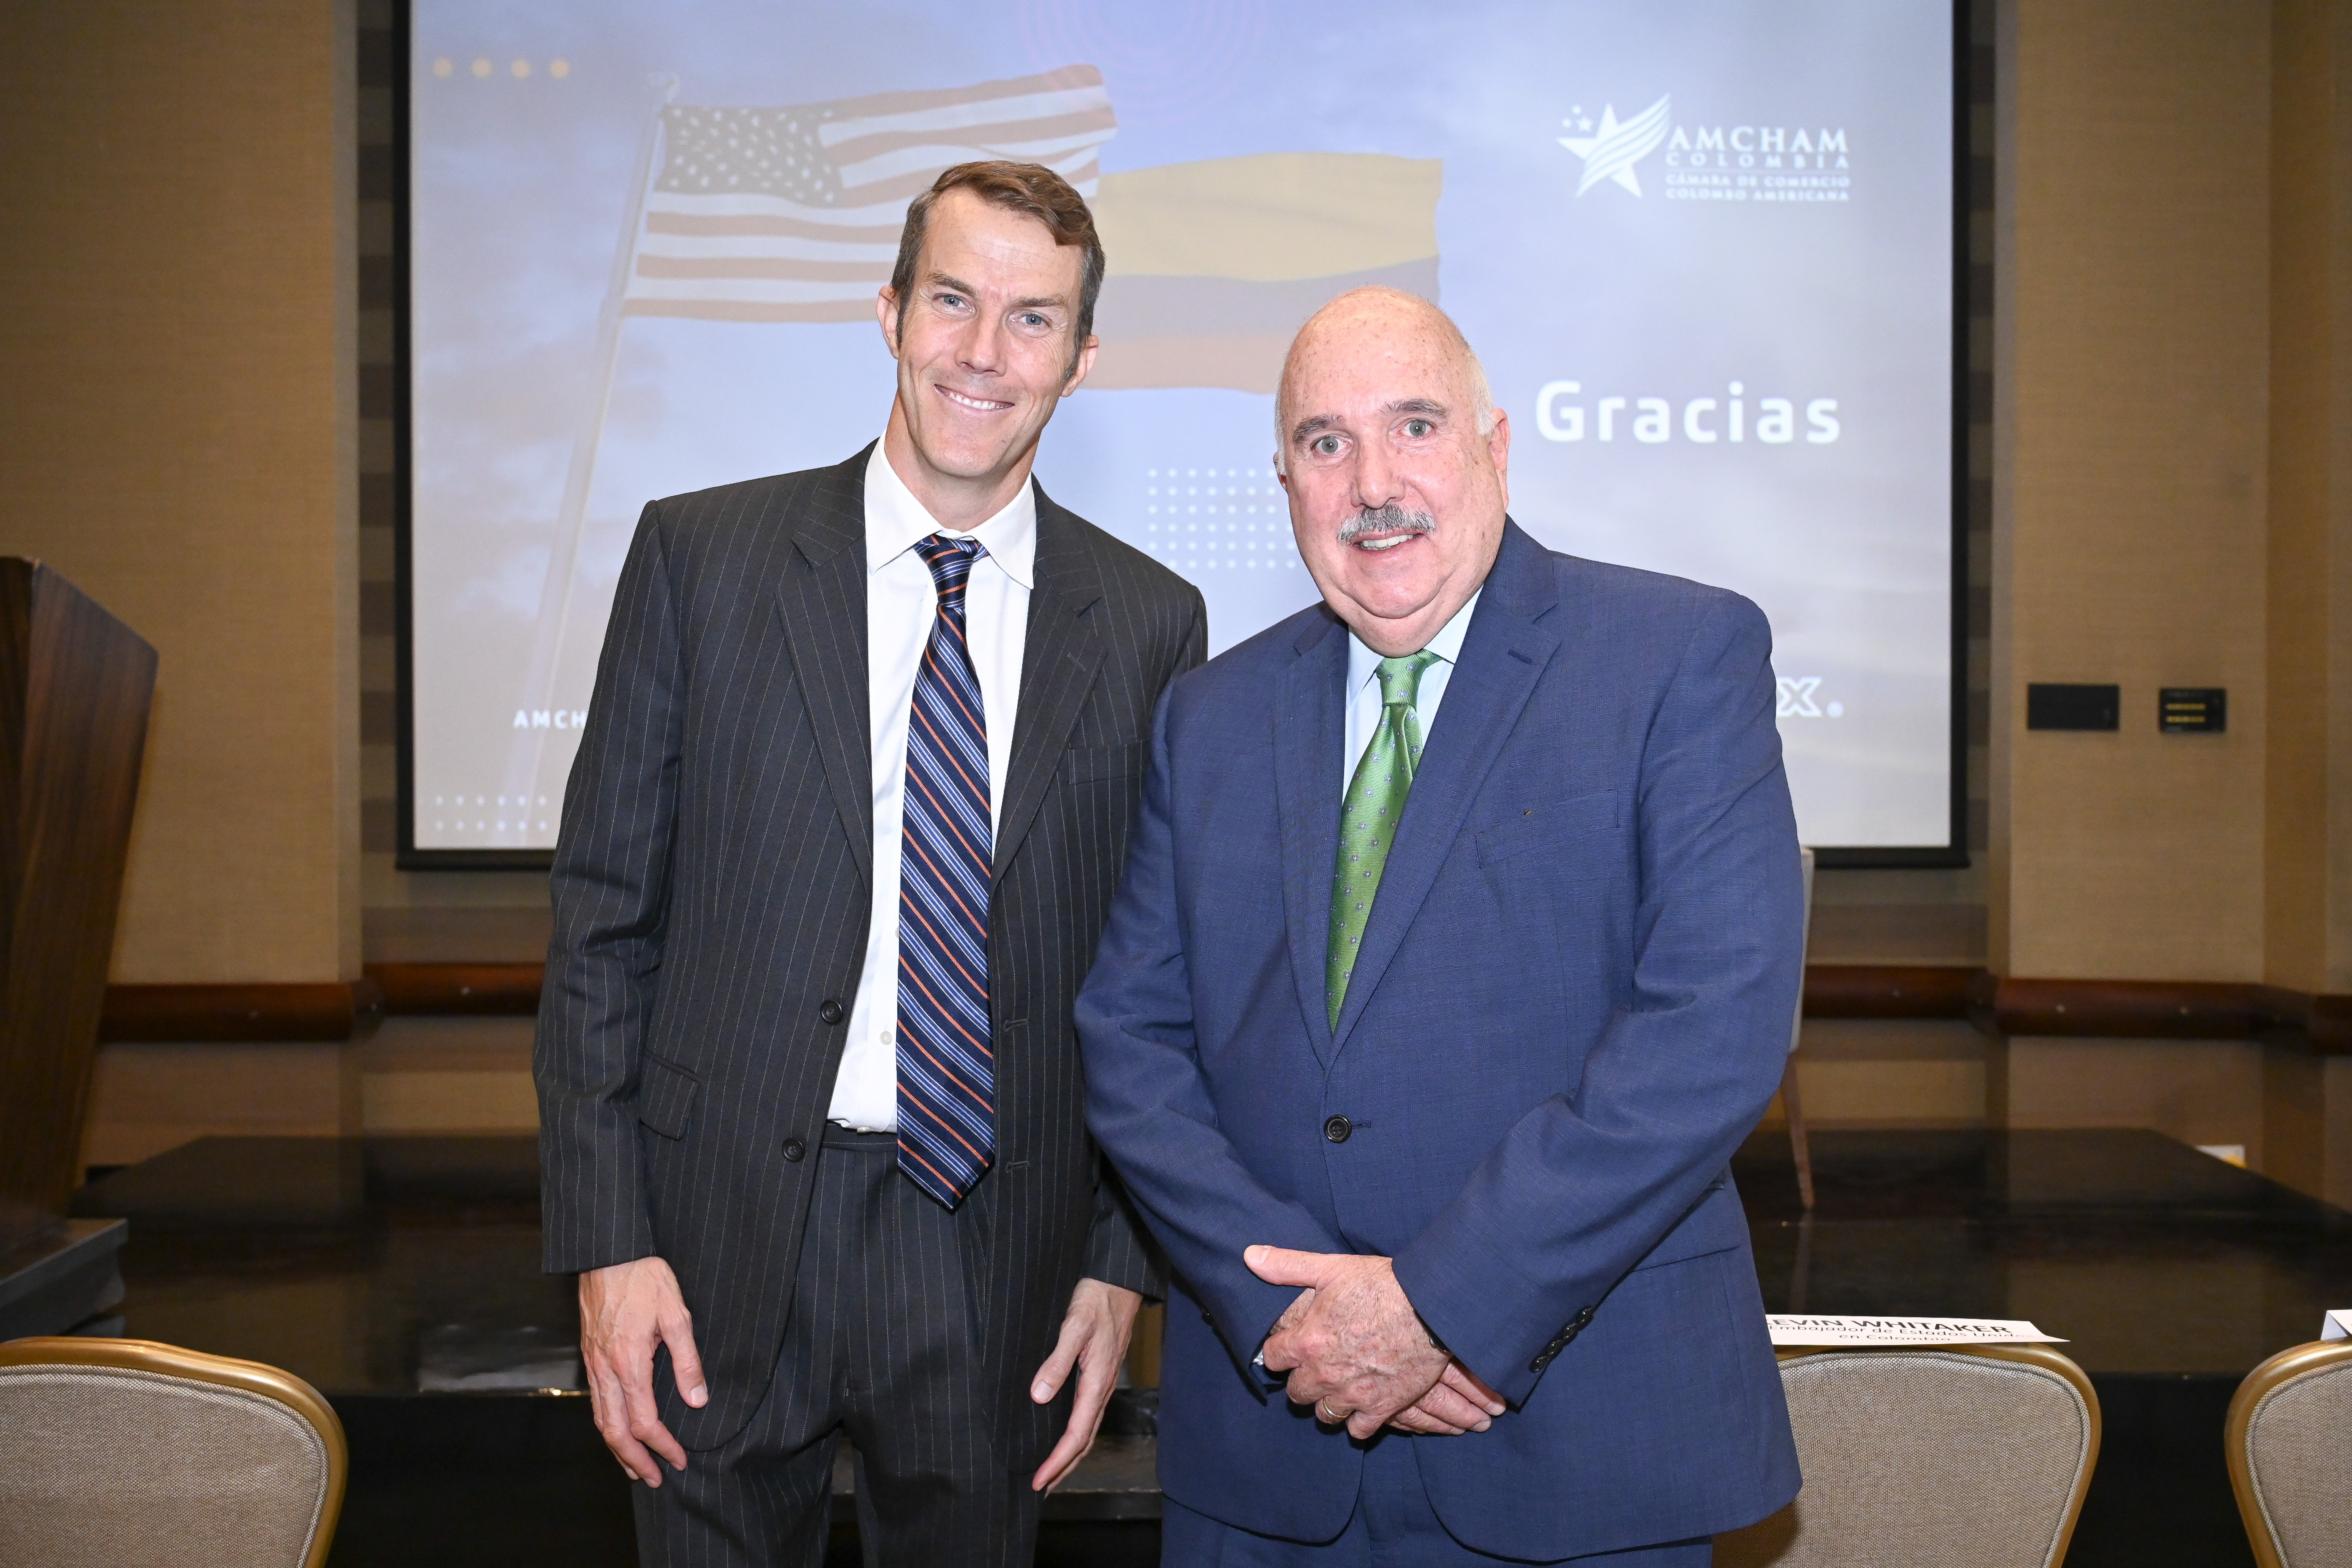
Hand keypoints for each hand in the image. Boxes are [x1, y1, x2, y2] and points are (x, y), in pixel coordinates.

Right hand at [579, 1256, 706, 1485]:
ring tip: (635, 1467)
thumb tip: (697, 1400)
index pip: (644, 1421)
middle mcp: (605, 1369)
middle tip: (655, 1479)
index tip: (679, 1459)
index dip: (662, 1446)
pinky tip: (618, 1430)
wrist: (609, 1252)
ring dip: (617, 1448)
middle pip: (615, 1431)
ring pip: (600, 1420)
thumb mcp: (677, 1314)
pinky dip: (606, 1425)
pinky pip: (595, 1401)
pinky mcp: (589, 1354)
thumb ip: (687, 1361)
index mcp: (629, 1363)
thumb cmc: (644, 1278)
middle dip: (635, 1460)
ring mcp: (593, 1363)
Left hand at [1029, 1278, 1143, 1491]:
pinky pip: (1088, 1415)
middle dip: (1064, 1467)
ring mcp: (1103, 1383)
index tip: (1039, 1480)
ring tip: (1052, 1471)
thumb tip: (1039, 1395)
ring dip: (1070, 1455)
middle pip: (1085, 1441)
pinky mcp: (1100, 1375)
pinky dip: (1077, 1435)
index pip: (1076, 1434)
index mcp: (1097, 1382)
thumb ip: (1058, 1360)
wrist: (1119, 1281)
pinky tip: (1064, 1435)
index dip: (1057, 1461)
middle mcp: (1102, 1388)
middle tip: (1041, 1487)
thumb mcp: (1074, 1325)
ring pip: (1088, 1430)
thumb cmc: (1096, 1300)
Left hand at [1246, 1245, 1502, 1440]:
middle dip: (1302, 1380)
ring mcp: (1353, 1394)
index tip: (1290, 1347)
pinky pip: (1358, 1430)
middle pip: (1296, 1392)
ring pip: (1324, 1414)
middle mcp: (1324, 1374)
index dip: (1279, 1352)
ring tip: (1338, 1386)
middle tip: (1317, 1367)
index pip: (1271, 1359)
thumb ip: (1287, 1266)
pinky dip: (1359, 1421)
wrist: (1432, 1307)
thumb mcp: (1330, 1267)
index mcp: (1306, 1341)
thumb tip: (1250, 1256)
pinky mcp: (1382, 1408)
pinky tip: (1364, 1404)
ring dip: (1327, 1402)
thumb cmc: (1381, 1284)